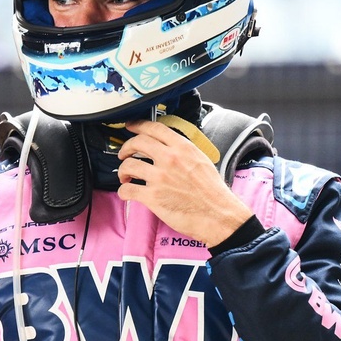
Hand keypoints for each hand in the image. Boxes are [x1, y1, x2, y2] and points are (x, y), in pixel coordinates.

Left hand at [117, 119, 254, 246]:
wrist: (218, 215)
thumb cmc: (213, 192)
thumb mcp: (202, 160)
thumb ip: (184, 151)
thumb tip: (170, 148)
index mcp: (182, 148)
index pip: (155, 128)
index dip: (138, 125)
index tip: (131, 126)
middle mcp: (169, 159)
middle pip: (137, 143)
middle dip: (126, 147)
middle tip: (124, 154)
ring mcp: (159, 178)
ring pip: (128, 165)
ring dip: (123, 170)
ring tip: (126, 176)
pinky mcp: (153, 197)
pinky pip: (127, 190)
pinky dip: (123, 191)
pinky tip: (127, 192)